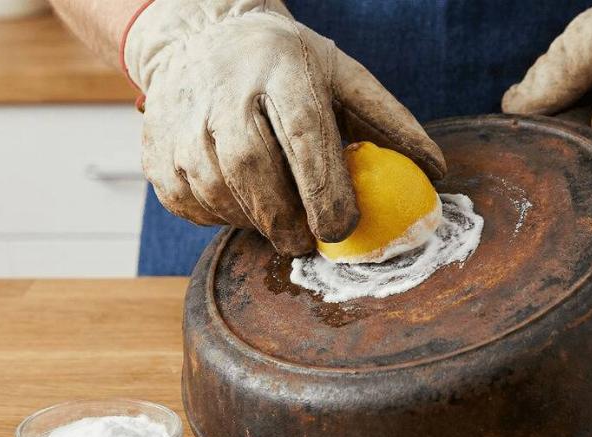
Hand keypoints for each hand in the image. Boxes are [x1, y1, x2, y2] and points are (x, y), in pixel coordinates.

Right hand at [124, 0, 445, 254]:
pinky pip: (191, 205)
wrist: (201, 41)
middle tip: (308, 240)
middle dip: (287, 220)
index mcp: (281, 70)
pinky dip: (221, 218)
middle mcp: (224, 92)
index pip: (303, 137)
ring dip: (255, 222)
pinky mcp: (156, 152)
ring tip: (277, 217)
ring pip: (218, 194)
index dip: (325, 191)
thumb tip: (436, 173)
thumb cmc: (285, 66)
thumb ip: (390, 122)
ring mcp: (182, 121)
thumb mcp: (342, 76)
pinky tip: (241, 203)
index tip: (343, 228)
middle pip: (253, 171)